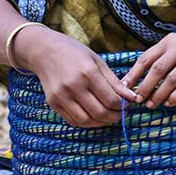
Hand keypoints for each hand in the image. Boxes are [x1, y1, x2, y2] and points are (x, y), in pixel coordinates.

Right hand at [17, 28, 137, 127]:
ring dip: (101, 123)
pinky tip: (94, 118)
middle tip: (120, 115)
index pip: (110, 99)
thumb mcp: (97, 61)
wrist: (44, 51)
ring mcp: (61, 96)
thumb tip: (132, 97)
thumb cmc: (74, 53)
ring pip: (86, 120)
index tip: (127, 105)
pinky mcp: (53, 103)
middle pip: (100, 112)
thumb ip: (114, 81)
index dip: (122, 106)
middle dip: (114, 117)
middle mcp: (73, 86)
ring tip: (108, 117)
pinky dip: (86, 123)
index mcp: (87, 72)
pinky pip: (73, 121)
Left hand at [123, 31, 175, 108]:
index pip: (146, 58)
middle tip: (138, 100)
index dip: (134, 74)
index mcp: (169, 41)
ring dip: (159, 95)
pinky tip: (170, 103)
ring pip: (171, 80)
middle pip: (157, 70)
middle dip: (145, 87)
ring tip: (152, 104)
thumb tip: (138, 80)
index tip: (124, 87)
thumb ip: (162, 60)